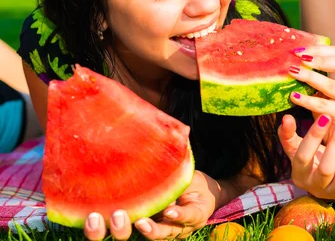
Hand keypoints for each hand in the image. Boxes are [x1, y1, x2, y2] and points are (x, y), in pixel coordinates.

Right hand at [83, 171, 219, 239]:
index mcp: (134, 212)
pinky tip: (171, 211)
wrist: (205, 187)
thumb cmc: (170, 176)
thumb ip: (137, 166)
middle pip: (127, 235)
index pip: (108, 227)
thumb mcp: (151, 170)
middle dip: (118, 230)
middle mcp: (149, 222)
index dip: (95, 228)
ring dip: (149, 229)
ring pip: (158, 234)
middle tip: (116, 216)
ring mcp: (170, 225)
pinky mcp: (191, 219)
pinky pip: (184, 218)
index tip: (90, 215)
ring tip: (141, 222)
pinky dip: (178, 215)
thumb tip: (117, 141)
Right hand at [278, 114, 334, 201]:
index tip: (325, 116)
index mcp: (299, 175)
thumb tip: (286, 117)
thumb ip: (288, 133)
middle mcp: (315, 188)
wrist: (328, 180)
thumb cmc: (311, 158)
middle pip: (326, 168)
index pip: (303, 156)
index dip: (313, 136)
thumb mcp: (297, 147)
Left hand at [288, 45, 334, 132]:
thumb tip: (295, 59)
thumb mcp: (331, 91)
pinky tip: (293, 96)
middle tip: (299, 58)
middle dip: (320, 59)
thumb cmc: (334, 111)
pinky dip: (306, 100)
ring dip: (310, 77)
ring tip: (293, 72)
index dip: (322, 50)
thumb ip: (321, 76)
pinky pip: (322, 106)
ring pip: (331, 85)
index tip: (301, 50)